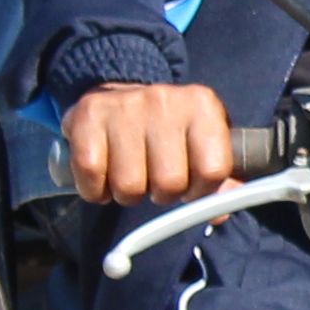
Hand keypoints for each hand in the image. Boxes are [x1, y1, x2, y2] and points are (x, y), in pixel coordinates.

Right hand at [65, 81, 238, 206]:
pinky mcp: (89, 114)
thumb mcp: (203, 143)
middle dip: (162, 194)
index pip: (212, 170)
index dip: (200, 191)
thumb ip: (220, 179)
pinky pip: (92, 175)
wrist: (119, 95)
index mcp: (202, 105)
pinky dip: (96, 189)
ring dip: (128, 194)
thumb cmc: (168, 130)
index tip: (190, 187)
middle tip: (155, 181)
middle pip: (169, 183)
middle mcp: (165, 99)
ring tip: (131, 175)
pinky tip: (104, 177)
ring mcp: (125, 105)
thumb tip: (219, 213)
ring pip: (129, 186)